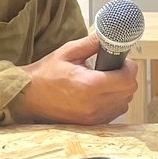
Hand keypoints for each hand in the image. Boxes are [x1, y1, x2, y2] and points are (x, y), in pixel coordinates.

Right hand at [12, 34, 138, 125]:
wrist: (28, 96)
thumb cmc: (45, 74)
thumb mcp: (68, 52)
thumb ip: (92, 43)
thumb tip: (109, 34)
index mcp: (89, 86)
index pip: (127, 80)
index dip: (129, 67)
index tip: (123, 61)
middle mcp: (94, 105)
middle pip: (129, 92)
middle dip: (126, 78)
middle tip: (114, 68)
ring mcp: (92, 117)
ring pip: (124, 104)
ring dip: (121, 91)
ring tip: (106, 81)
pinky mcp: (90, 124)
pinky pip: (113, 113)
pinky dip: (113, 102)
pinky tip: (100, 93)